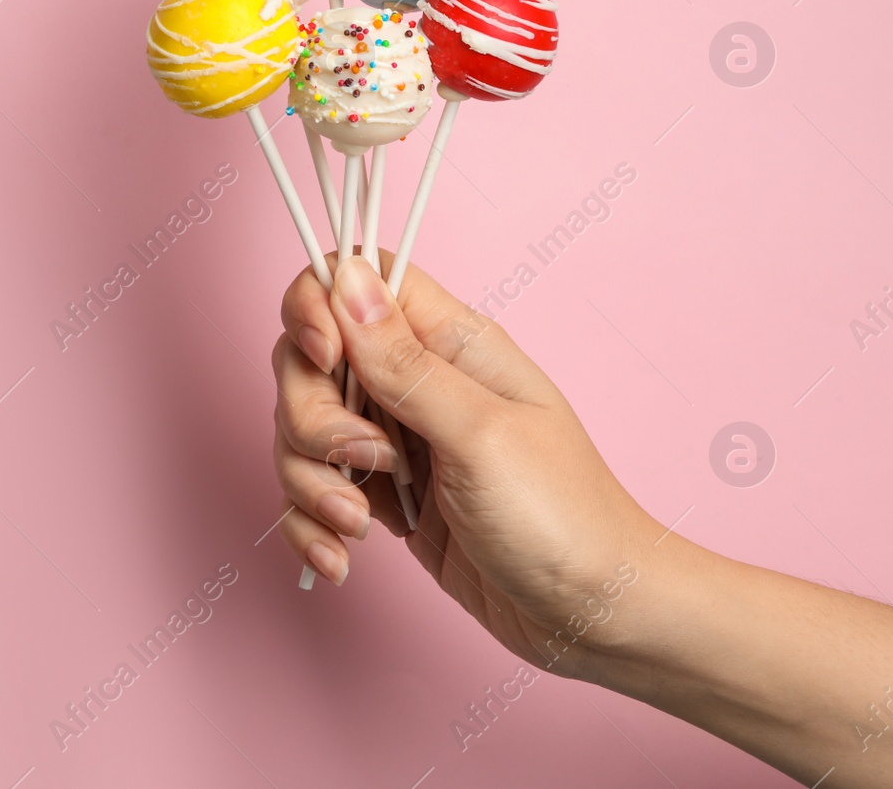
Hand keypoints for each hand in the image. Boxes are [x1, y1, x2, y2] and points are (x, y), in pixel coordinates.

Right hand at [273, 253, 662, 675]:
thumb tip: (345, 277)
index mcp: (450, 343)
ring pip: (300, 431)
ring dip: (311, 482)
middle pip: (308, 362)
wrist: (592, 615)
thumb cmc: (562, 519)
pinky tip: (341, 559)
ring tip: (359, 525)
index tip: (324, 358)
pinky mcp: (383, 498)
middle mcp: (415, 383)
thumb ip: (404, 362)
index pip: (355, 280)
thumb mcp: (480, 434)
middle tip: (368, 463)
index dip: (318, 307)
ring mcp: (395, 442)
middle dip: (311, 418)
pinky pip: (312, 492)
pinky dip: (311, 526)